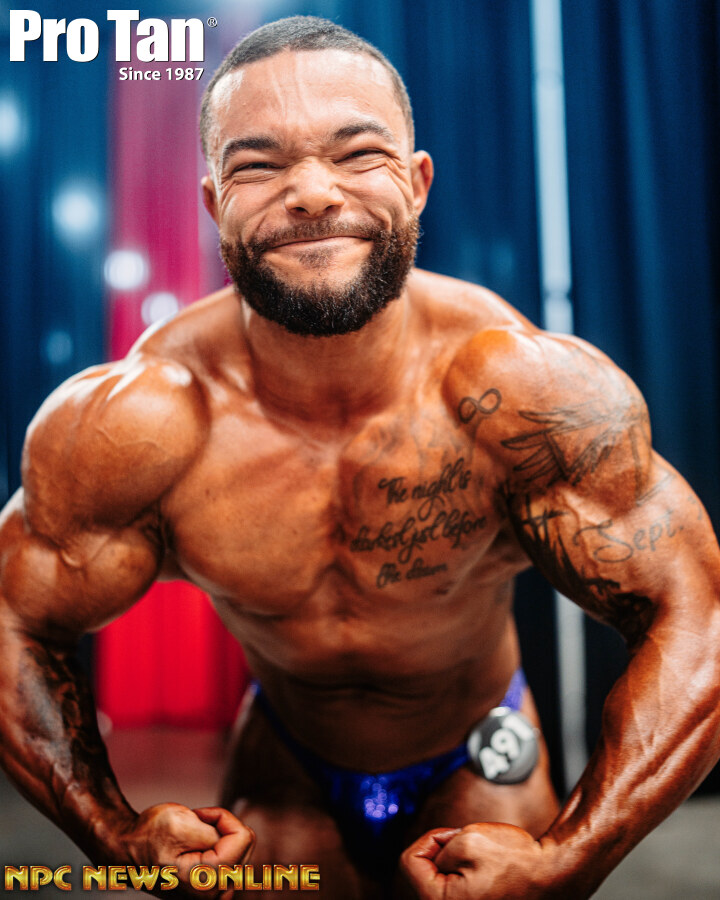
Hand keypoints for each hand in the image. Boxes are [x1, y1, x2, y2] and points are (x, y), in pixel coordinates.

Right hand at [119, 803, 254, 896]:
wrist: (127, 850)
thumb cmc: (149, 835)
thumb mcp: (183, 821)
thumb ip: (217, 832)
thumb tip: (243, 838)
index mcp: (206, 880)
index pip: (243, 836)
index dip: (223, 817)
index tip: (199, 817)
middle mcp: (212, 895)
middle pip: (245, 844)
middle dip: (222, 827)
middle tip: (194, 826)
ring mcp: (213, 896)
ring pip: (241, 850)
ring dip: (220, 836)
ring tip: (193, 838)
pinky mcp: (212, 891)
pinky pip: (234, 858)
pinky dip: (221, 846)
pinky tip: (200, 848)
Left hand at [401, 822, 559, 899]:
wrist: (554, 876)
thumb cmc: (517, 861)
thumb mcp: (467, 838)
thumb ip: (438, 848)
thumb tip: (432, 860)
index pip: (410, 862)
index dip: (429, 839)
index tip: (452, 836)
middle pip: (426, 872)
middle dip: (444, 852)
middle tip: (471, 849)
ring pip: (445, 878)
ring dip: (458, 863)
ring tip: (484, 862)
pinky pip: (462, 887)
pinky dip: (470, 874)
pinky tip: (490, 873)